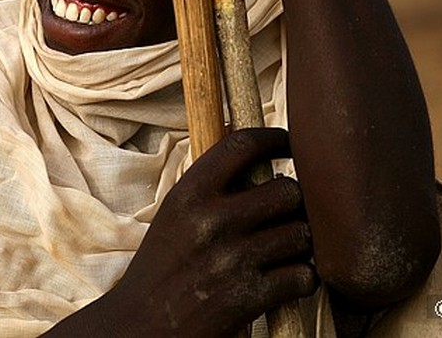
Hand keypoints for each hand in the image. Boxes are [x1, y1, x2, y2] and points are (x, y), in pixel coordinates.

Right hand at [109, 128, 317, 336]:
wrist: (138, 329)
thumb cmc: (161, 268)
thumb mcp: (174, 214)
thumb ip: (208, 180)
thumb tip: (236, 124)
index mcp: (189, 194)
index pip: (243, 145)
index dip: (275, 139)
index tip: (288, 145)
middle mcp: (211, 221)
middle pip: (288, 191)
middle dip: (294, 205)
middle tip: (286, 216)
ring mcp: (231, 259)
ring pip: (301, 234)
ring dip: (300, 245)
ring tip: (284, 252)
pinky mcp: (248, 298)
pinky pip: (303, 275)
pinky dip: (302, 280)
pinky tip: (285, 281)